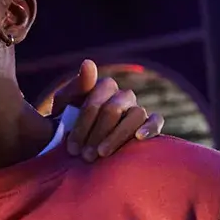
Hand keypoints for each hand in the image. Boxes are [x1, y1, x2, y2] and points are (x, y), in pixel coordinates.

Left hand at [36, 59, 165, 160]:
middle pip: (114, 109)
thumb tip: (88, 63)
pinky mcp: (150, 123)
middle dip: (96, 133)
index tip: (72, 147)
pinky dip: (150, 127)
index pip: (96, 100)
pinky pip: (156, 120)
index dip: (83, 124)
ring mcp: (137, 109)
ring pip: (136, 114)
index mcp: (103, 87)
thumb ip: (75, 87)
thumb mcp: (63, 107)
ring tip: (102, 154)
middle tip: (85, 156)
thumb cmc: (67, 125)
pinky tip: (139, 138)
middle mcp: (123, 96)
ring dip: (117, 135)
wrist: (77, 147)